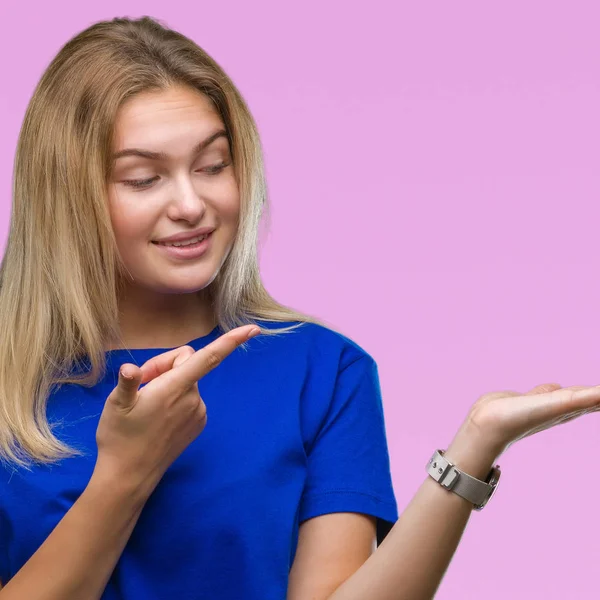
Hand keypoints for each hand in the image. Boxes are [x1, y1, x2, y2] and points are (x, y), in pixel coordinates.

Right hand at [94, 324, 259, 495]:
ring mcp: (198, 412)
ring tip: (147, 403)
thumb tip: (130, 369)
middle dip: (165, 366)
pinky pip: (190, 398)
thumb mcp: (116, 404)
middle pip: (187, 363)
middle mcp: (193, 398)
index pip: (209, 357)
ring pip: (188, 381)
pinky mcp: (198, 423)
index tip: (253, 329)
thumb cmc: (120, 437)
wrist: (129, 475)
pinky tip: (159, 415)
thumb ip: (129, 381)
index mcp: (175, 387)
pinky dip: (177, 399)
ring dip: (170, 384)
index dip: (232, 341)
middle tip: (141, 383)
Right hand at [466, 381, 599, 456]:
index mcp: (572, 407)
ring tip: (594, 391)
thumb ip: (582, 397)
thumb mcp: (555, 405)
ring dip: (584, 392)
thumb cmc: (520, 419)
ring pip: (570, 395)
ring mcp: (545, 404)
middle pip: (592, 399)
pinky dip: (554, 389)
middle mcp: (562, 407)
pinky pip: (546, 392)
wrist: (486, 426)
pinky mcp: (528, 400)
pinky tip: (553, 388)